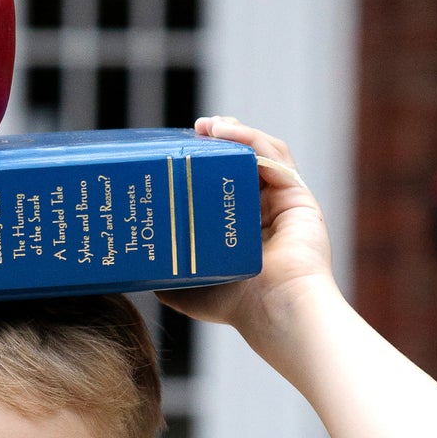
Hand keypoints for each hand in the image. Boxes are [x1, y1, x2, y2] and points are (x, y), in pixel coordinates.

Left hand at [157, 118, 335, 353]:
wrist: (273, 312)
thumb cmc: (237, 308)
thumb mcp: (189, 292)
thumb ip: (168, 279)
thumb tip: (139, 272)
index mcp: (242, 230)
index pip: (224, 185)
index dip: (205, 165)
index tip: (181, 152)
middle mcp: (264, 213)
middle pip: (243, 163)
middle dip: (219, 141)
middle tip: (195, 130)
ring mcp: (283, 202)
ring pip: (260, 153)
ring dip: (235, 133)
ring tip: (209, 126)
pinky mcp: (298, 195)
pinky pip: (275, 157)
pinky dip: (252, 140)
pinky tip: (227, 134)